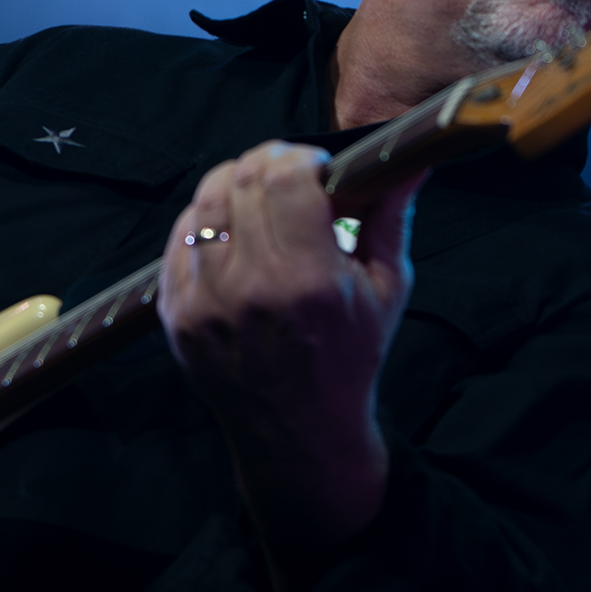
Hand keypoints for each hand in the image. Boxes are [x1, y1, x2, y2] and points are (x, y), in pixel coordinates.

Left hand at [157, 141, 425, 557]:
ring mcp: (207, 304)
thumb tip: (412, 161)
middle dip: (267, 163)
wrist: (302, 434)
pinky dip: (203, 222)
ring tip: (257, 201)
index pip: (285, 177)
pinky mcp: (178, 317)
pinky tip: (230, 232)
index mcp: (310, 281)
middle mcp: (253, 289)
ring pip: (203, 204)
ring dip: (232, 187)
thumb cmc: (351, 358)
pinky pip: (179, 241)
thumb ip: (391, 217)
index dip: (300, 157)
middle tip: (288, 175)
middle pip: (241, 181)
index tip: (315, 166)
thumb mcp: (387, 290)